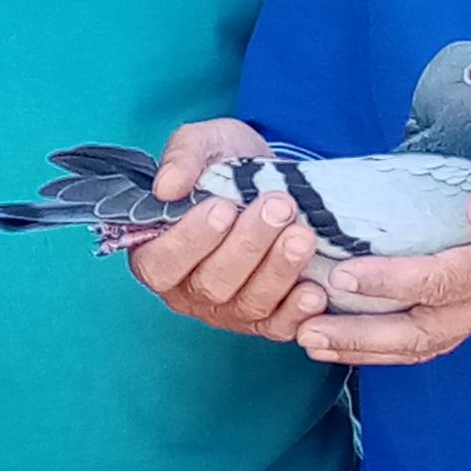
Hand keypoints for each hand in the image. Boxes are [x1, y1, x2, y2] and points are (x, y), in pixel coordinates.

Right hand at [129, 119, 328, 341]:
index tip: (224, 208)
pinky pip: (277, 326)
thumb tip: (166, 187)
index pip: (162, 263)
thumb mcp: (204, 143)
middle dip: (248, 245)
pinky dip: (296, 311)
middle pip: (212, 284)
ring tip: (301, 235)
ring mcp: (227, 310)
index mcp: (157, 253)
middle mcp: (188, 291)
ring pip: (248, 303)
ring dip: (278, 270)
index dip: (191, 240)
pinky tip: (313, 290)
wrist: (271, 177)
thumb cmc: (227, 164)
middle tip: (277, 209)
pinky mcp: (265, 320)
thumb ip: (182, 157)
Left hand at [294, 120, 470, 365]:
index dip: (391, 282)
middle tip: (309, 330)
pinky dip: (389, 343)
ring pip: (426, 343)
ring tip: (315, 342)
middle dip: (365, 336)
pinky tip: (351, 338)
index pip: (443, 280)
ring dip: (369, 348)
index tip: (343, 276)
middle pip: (427, 331)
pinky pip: (432, 335)